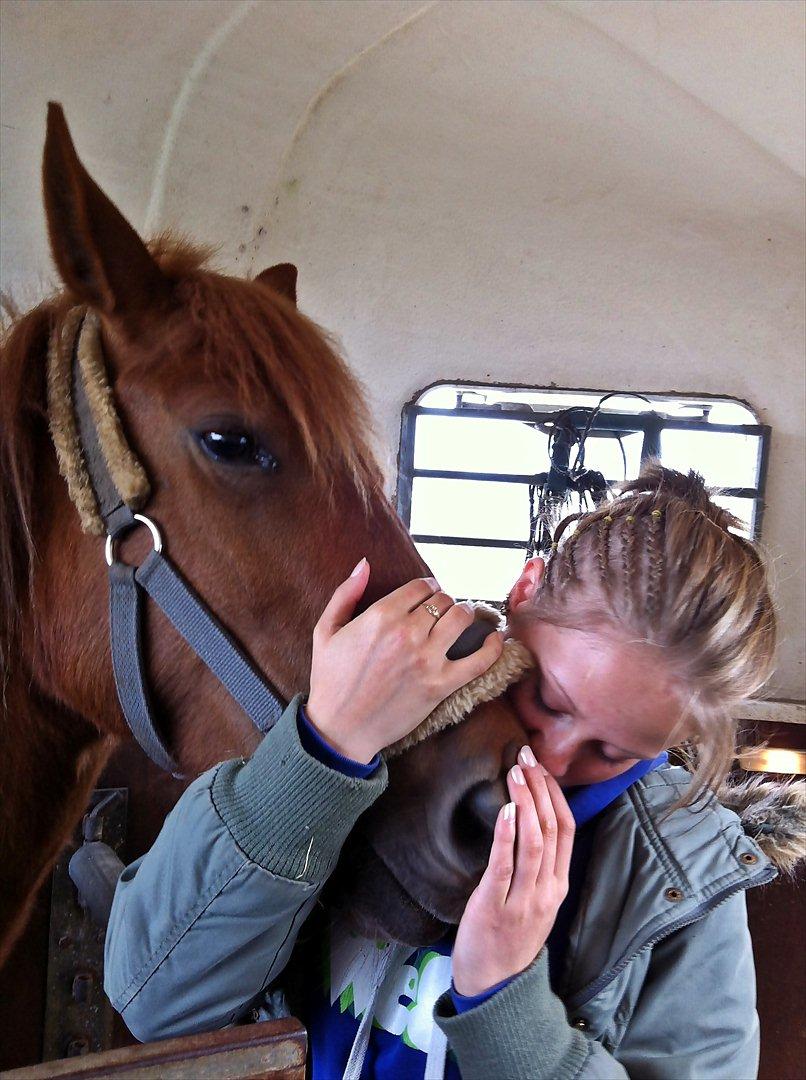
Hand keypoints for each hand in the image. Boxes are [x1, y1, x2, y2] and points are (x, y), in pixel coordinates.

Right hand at [306, 559, 504, 762]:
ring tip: (461, 619)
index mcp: (380, 616)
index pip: (421, 586)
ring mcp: (426, 660)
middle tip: (441, 610)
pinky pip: (479, 661)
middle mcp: (407, 634)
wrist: (339, 729)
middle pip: (443, 601)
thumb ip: (345, 593)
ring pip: (461, 619)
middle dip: (444, 601)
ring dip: (465, 614)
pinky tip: (494, 639)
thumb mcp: (326, 630)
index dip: (427, 587)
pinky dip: (492, 647)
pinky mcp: (440, 686)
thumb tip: (364, 564)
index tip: (428, 594)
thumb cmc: (330, 680)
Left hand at [452, 747, 574, 995]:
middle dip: (540, 788)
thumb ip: (536, 869)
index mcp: (557, 886)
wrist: (494, 987)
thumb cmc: (509, 940)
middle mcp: (546, 890)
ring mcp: (523, 900)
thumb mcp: (535, 902)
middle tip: (526, 756)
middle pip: (551, 828)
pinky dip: (506, 835)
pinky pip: (504, 866)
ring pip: (533, 842)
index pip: (566, 829)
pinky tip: (504, 810)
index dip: (555, 794)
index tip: (541, 767)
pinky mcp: (496, 907)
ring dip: (524, 802)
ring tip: (515, 772)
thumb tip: (528, 822)